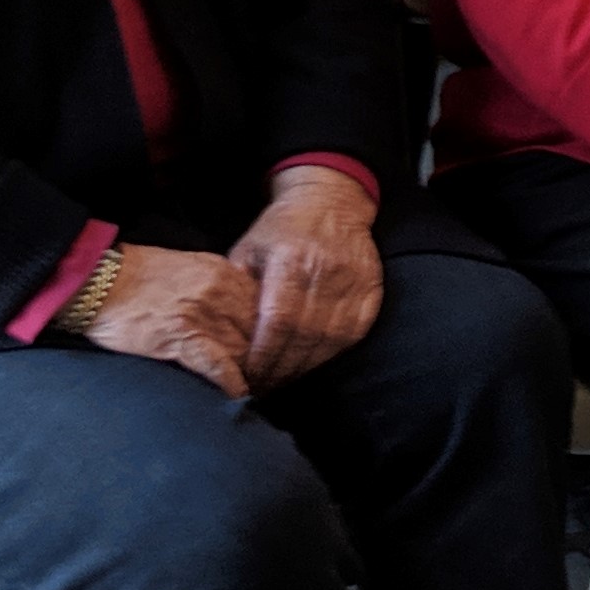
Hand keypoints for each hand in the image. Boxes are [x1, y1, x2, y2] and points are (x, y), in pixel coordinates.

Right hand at [81, 245, 261, 397]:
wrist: (95, 281)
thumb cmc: (136, 277)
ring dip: (251, 372)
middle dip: (266, 355)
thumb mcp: (189, 268)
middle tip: (271, 378)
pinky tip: (237, 396)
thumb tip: (242, 308)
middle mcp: (220, 290)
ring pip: (245, 348)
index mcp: (223, 271)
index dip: (271, 332)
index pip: (265, 305)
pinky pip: (218, 364)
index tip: (275, 350)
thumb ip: (219, 285)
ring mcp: (202, 314)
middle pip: (261, 329)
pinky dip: (230, 382)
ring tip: (256, 392)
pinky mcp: (181, 336)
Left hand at [230, 170, 383, 386]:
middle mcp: (326, 271)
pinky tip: (310, 363)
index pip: (278, 321)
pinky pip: (352, 334)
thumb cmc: (281, 230)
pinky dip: (330, 354)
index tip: (248, 376)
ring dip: (304, 367)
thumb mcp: (247, 249)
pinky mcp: (371, 290)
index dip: (263, 356)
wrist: (331, 202)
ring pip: (330, 341)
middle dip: (281, 369)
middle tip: (262, 387)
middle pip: (304, 337)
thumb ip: (234, 289)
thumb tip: (217, 335)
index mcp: (291, 260)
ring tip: (282, 379)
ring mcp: (353, 282)